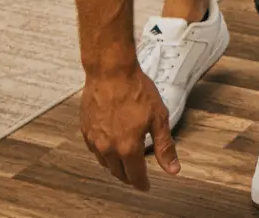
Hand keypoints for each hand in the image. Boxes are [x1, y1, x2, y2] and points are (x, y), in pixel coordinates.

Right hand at [80, 67, 177, 190]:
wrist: (111, 72)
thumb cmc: (135, 90)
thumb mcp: (158, 118)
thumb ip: (165, 146)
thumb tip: (173, 168)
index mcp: (128, 147)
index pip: (135, 176)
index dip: (142, 183)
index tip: (145, 186)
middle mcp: (108, 148)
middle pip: (118, 172)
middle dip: (129, 176)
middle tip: (137, 175)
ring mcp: (94, 140)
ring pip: (105, 163)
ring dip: (116, 166)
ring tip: (125, 162)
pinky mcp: (85, 130)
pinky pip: (94, 150)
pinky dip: (104, 153)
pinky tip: (110, 146)